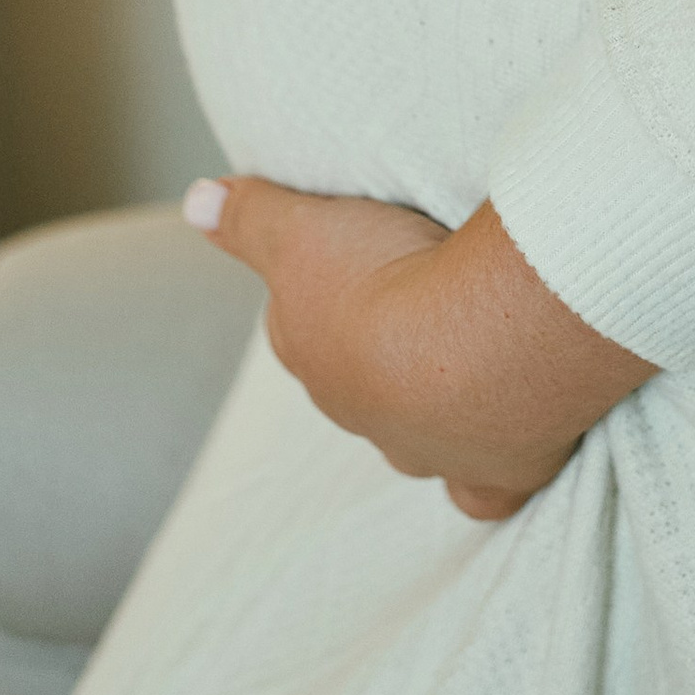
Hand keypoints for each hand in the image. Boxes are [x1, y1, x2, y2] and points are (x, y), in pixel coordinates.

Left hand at [187, 175, 653, 520]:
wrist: (472, 345)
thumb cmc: (384, 280)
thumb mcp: (302, 230)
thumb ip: (250, 217)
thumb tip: (195, 203)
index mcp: (317, 360)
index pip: (302, 329)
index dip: (323, 294)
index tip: (353, 261)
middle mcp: (363, 418)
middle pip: (361, 386)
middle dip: (380, 353)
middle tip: (419, 297)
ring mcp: (429, 452)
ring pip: (418, 438)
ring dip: (435, 404)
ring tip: (468, 355)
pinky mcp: (495, 473)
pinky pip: (484, 491)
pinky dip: (487, 471)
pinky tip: (500, 451)